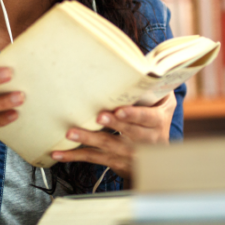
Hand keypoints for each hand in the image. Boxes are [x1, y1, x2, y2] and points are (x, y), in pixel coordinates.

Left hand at [49, 92, 176, 179]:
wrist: (160, 159)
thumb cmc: (156, 121)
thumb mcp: (165, 104)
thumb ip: (158, 86)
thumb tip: (149, 62)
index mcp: (157, 122)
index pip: (146, 118)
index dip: (133, 115)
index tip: (120, 111)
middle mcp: (145, 140)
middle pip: (127, 132)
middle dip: (112, 125)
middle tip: (98, 117)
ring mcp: (129, 153)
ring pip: (107, 146)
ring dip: (88, 139)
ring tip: (71, 133)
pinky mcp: (115, 162)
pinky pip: (94, 158)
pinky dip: (75, 156)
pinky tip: (59, 154)